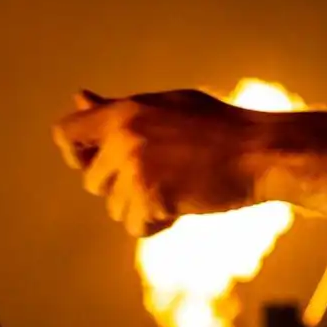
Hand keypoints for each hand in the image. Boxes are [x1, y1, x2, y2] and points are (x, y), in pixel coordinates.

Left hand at [52, 88, 263, 236]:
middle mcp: (122, 139)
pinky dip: (157, 224)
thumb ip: (116, 109)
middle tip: (161, 174)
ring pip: (116, 208)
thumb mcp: (164, 106)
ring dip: (142, 206)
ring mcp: (136, 170)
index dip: (77, 153)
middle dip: (121, 185)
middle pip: (93, 181)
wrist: (260, 151)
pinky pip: (136, 227)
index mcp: (122, 112)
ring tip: (178, 185)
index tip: (96, 161)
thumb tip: (80, 99)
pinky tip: (183, 204)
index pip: (66, 134)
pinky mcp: (152, 199)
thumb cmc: (217, 126)